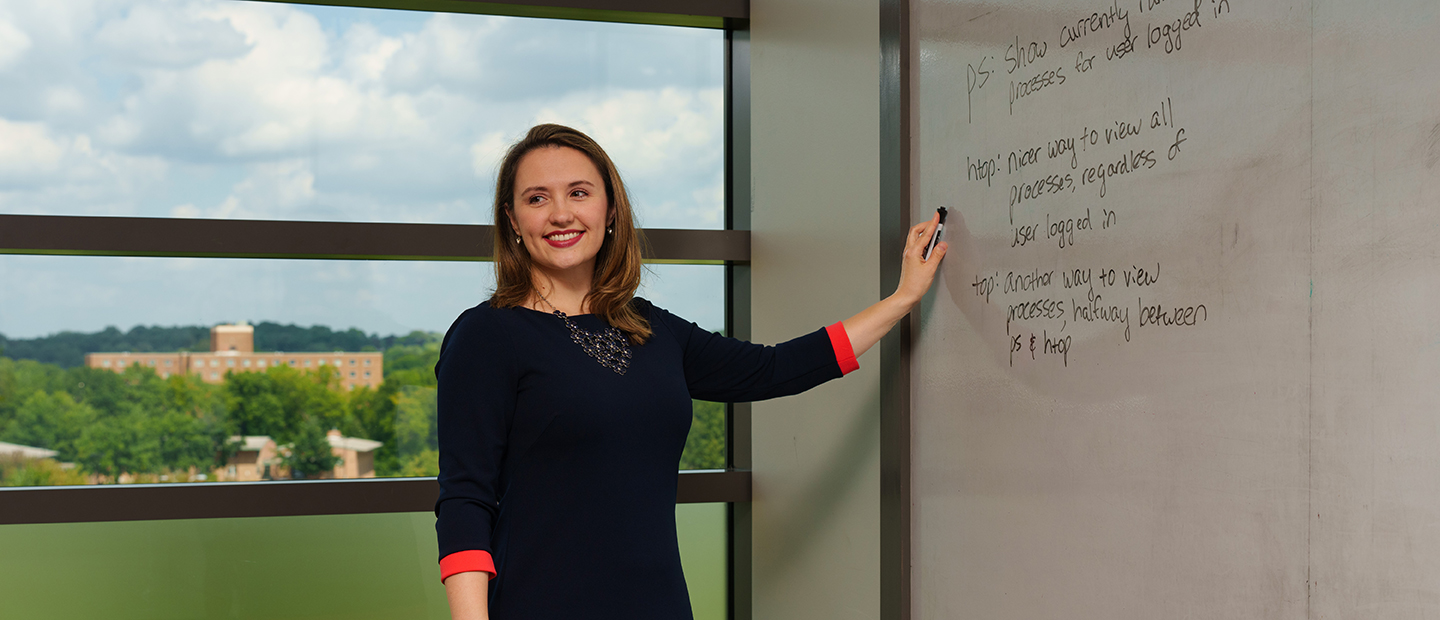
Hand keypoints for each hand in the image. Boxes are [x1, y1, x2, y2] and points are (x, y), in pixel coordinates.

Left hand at [839, 210, 951, 360]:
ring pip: (915, 238)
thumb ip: (937, 255)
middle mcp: (909, 251)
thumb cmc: (915, 285)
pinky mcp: (910, 260)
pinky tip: (929, 245)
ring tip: (934, 231)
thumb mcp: (930, 269)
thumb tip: (943, 244)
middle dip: (925, 224)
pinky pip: (915, 245)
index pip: (925, 233)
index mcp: (913, 252)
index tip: (937, 215)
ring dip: (924, 232)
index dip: (932, 223)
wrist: (906, 295)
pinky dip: (922, 240)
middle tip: (935, 222)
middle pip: (915, 231)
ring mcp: (908, 255)